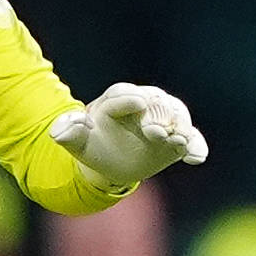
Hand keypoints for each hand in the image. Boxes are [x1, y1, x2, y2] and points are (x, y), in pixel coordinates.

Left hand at [49, 82, 208, 184]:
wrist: (113, 160)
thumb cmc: (94, 145)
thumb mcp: (78, 142)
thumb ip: (70, 133)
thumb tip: (58, 131)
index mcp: (117, 98)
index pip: (123, 94)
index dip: (130, 98)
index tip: (138, 102)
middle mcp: (145, 103)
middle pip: (156, 101)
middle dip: (159, 113)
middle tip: (158, 129)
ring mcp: (164, 119)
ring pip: (176, 116)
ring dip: (180, 127)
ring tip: (180, 141)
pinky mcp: (178, 137)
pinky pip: (191, 138)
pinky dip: (195, 145)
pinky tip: (196, 158)